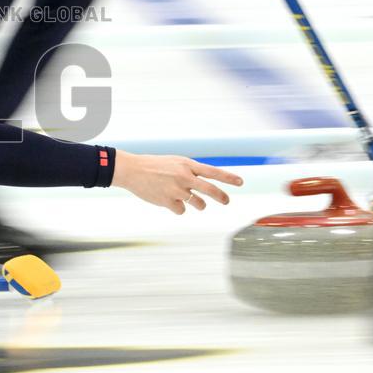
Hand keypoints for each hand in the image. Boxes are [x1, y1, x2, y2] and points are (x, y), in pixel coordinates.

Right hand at [112, 150, 242, 213]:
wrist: (132, 170)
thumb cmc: (153, 165)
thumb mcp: (174, 162)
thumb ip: (190, 171)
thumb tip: (205, 184)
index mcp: (186, 164)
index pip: (213, 171)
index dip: (228, 177)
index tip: (241, 182)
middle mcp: (184, 176)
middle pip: (210, 189)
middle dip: (221, 197)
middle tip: (226, 201)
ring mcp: (176, 190)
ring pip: (198, 204)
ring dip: (197, 204)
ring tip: (188, 199)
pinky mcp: (168, 201)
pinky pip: (182, 211)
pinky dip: (177, 207)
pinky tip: (167, 200)